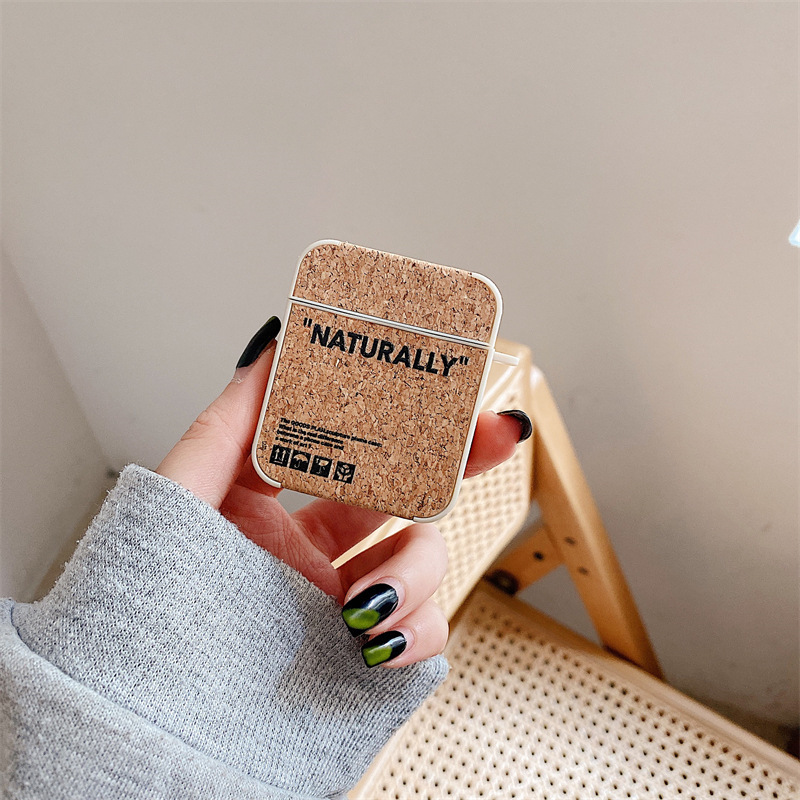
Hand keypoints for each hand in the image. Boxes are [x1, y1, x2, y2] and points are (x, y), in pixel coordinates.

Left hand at [157, 318, 529, 667]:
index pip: (352, 453)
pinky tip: (376, 641)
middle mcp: (314, 555)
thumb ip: (227, 423)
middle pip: (408, 497)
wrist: (148, 709)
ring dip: (416, 571)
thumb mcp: (184, 495)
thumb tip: (272, 349)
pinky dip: (416, 633)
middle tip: (495, 434)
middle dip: (458, 463)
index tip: (435, 387)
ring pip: (425, 565)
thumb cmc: (150, 604)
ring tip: (367, 597)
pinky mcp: (359, 657)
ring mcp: (342, 605)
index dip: (397, 420)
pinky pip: (422, 637)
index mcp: (274, 511)